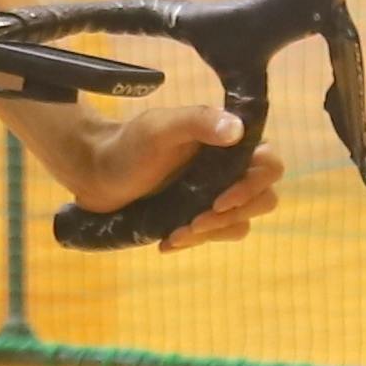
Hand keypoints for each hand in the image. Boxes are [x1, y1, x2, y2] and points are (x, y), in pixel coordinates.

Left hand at [36, 77, 281, 251]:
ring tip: (176, 234)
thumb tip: (237, 130)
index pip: (270, 165)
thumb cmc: (128, 145)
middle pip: (263, 199)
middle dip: (232, 215)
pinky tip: (166, 242)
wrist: (95, 172)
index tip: (221, 199)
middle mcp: (229, 170)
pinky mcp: (198, 216)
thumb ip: (198, 122)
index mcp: (229, 144)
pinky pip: (216, 235)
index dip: (255, 185)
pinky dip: (195, 241)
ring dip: (213, 233)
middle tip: (196, 220)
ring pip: (240, 223)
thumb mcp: (160, 128)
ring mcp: (215, 195)